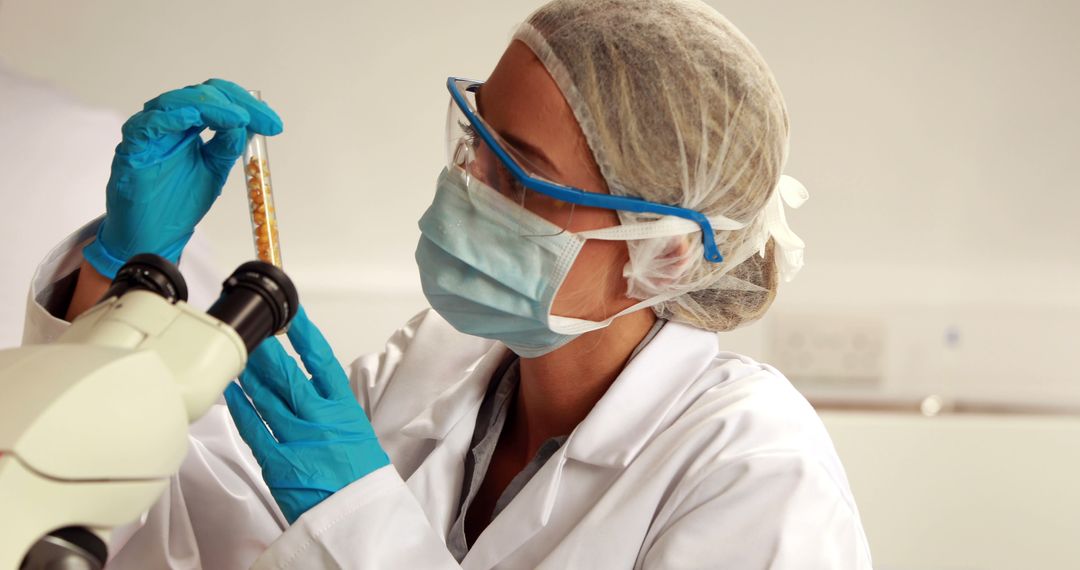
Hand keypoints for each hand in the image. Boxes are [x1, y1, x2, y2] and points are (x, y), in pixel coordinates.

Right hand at [83, 79, 281, 276]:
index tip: (274, 125)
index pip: (217, 99)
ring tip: (238, 118)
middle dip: (235, 103)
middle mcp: (167, 122)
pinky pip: (147, 124)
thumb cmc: (178, 202)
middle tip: (262, 120)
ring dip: (210, 106)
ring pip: (175, 102)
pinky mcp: (131, 148)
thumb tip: (246, 123)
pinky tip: (194, 118)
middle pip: (200, 94)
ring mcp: (147, 133)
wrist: (154, 235)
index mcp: (188, 124)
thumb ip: (227, 146)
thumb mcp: (214, 169)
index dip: (246, 105)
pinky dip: (171, 118)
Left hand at [224, 306, 389, 523]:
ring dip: (249, 375)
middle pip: (288, 377)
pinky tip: (232, 391)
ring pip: (266, 399)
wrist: (357, 517)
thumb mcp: (356, 433)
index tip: (293, 317)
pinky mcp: (278, 461)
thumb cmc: (358, 478)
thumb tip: (310, 385)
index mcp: (344, 411)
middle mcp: (320, 420)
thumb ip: (332, 408)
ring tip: (237, 354)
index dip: (306, 337)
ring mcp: (297, 440)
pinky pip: (254, 428)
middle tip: (252, 330)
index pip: (323, 364)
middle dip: (267, 352)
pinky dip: (241, 408)